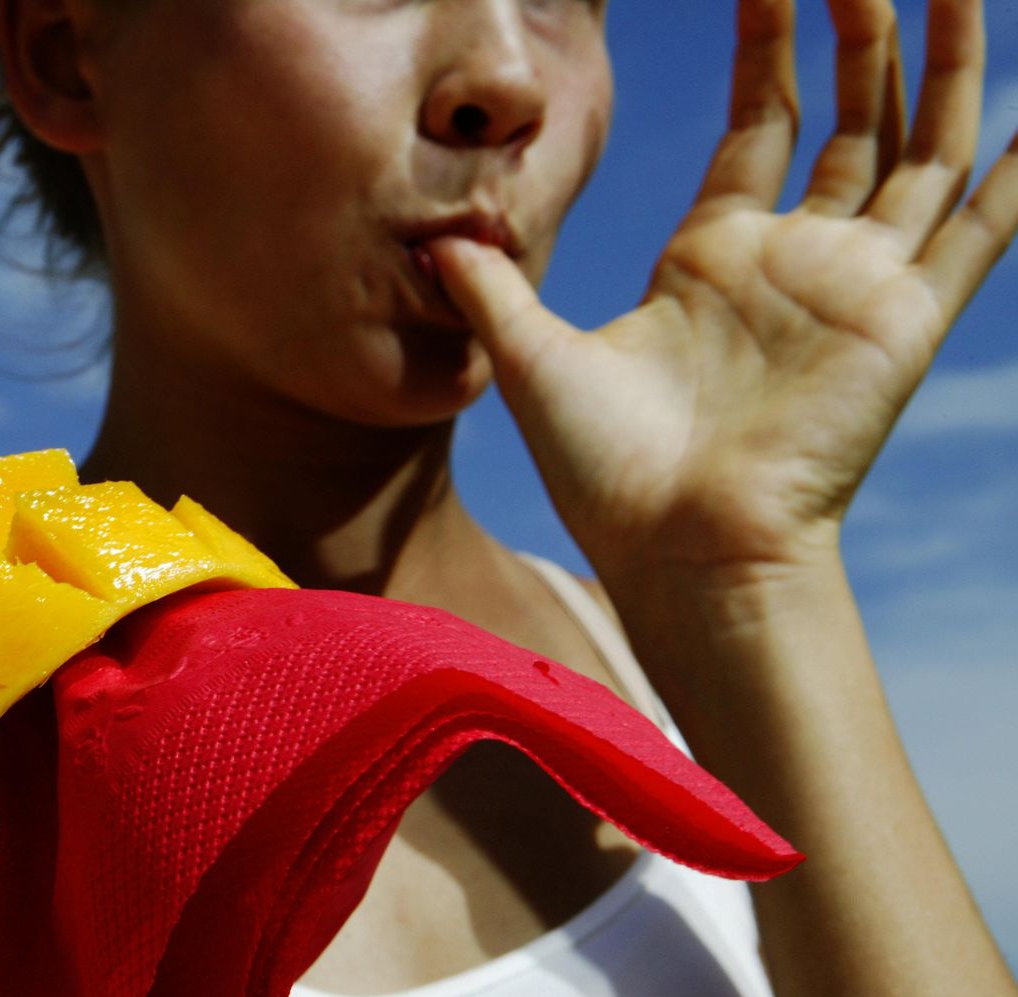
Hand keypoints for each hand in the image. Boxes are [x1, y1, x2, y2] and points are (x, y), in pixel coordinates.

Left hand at [432, 0, 1016, 588]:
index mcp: (714, 254)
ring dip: (944, 64)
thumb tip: (433, 236)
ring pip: (924, 144)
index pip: (760, 118)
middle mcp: (795, 257)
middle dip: (863, 32)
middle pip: (851, 115)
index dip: (770, 45)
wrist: (677, 546)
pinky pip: (983, 231)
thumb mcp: (528, 356)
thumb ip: (489, 286)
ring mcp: (857, 283)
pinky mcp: (906, 319)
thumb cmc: (606, 471)